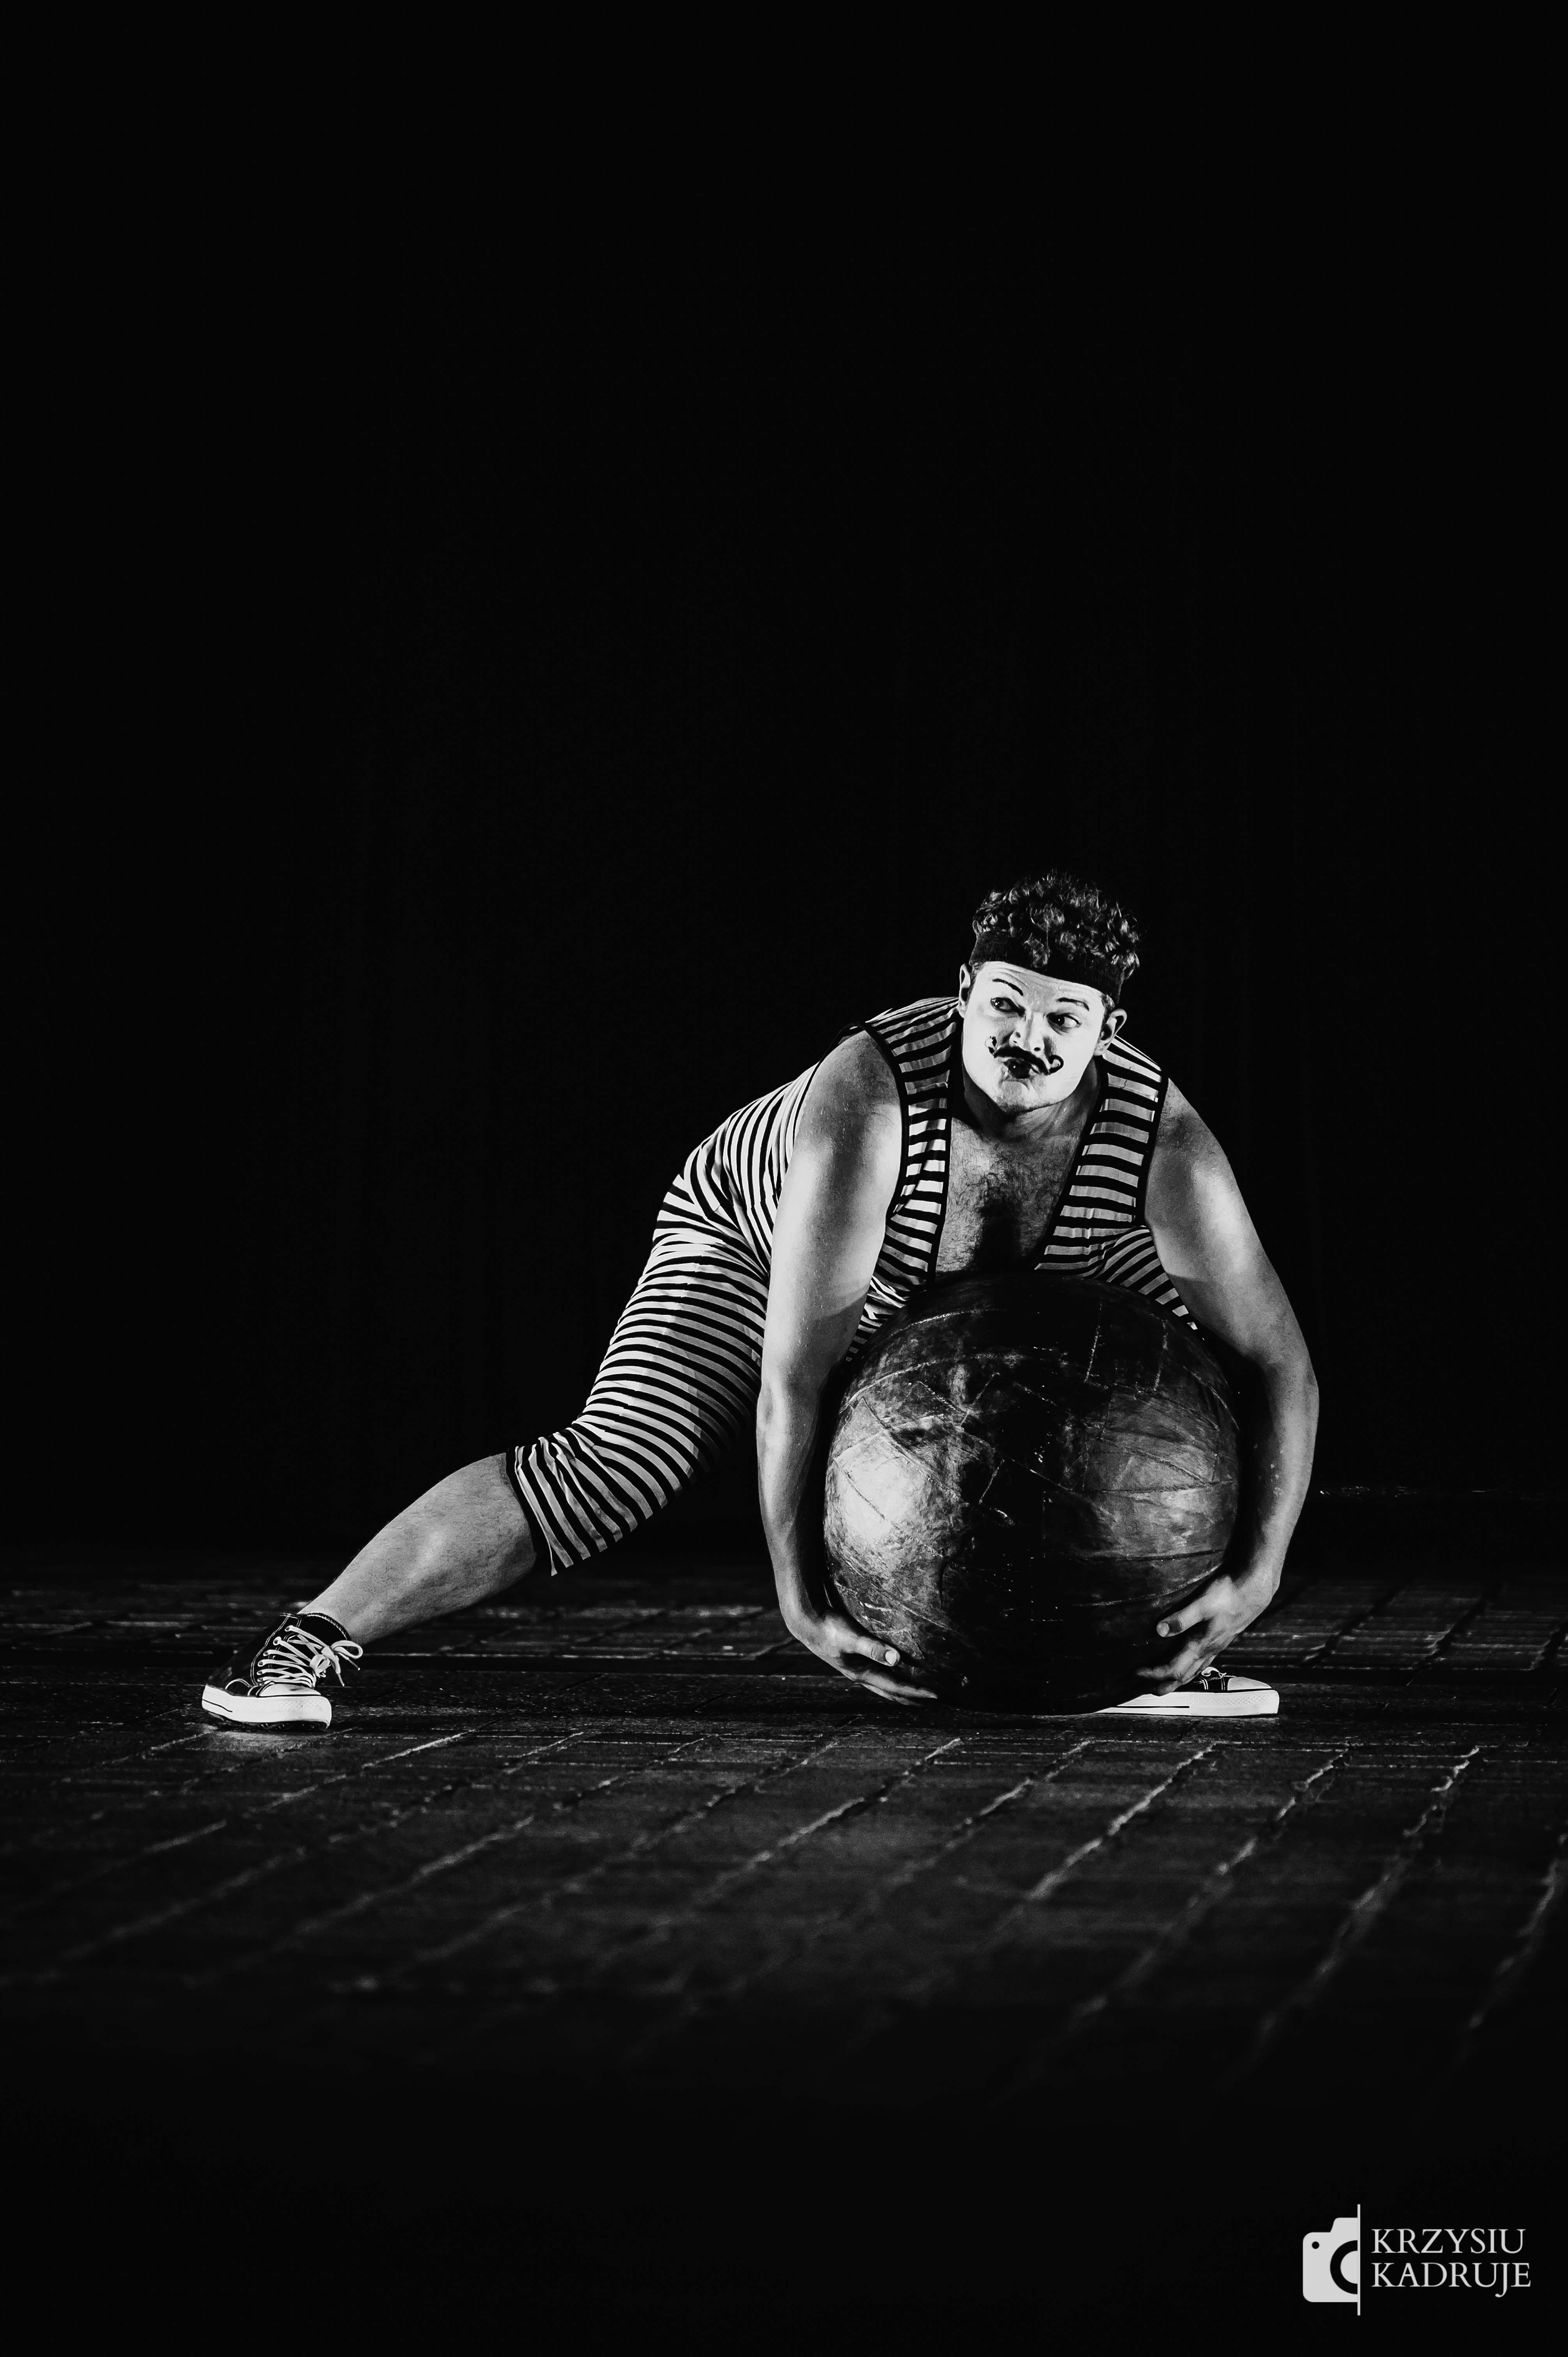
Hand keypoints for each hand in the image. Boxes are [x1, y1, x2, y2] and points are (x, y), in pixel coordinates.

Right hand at [784, 1600, 939, 1705]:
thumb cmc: (828, 1628)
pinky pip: (876, 1673)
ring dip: (901, 1690)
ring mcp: (855, 1667)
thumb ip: (873, 1647)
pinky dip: (890, 1677)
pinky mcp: (852, 1657)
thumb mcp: (851, 1638)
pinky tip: (892, 1670)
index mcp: (862, 1673)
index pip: (896, 1687)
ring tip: (915, 1693)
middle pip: (891, 1692)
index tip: (938, 1695)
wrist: (805, 1622)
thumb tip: (897, 1659)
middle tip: (932, 1703)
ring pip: (883, 1685)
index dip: (917, 1692)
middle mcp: (860, 1674)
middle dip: (911, 1698)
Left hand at [1135, 1561, 1279, 1690]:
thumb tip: (1159, 1630)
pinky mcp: (1221, 1640)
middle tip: (1145, 1689)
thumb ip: (1182, 1618)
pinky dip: (1191, 1670)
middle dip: (1164, 1685)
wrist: (1255, 1590)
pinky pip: (1203, 1663)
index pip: (1173, 1669)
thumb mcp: (1203, 1603)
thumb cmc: (1229, 1594)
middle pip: (1183, 1677)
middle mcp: (1209, 1650)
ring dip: (1177, 1680)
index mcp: (1201, 1644)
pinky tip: (1189, 1665)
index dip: (1153, 1674)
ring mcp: (1216, 1647)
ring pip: (1194, 1672)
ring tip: (1164, 1684)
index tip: (1136, 1673)